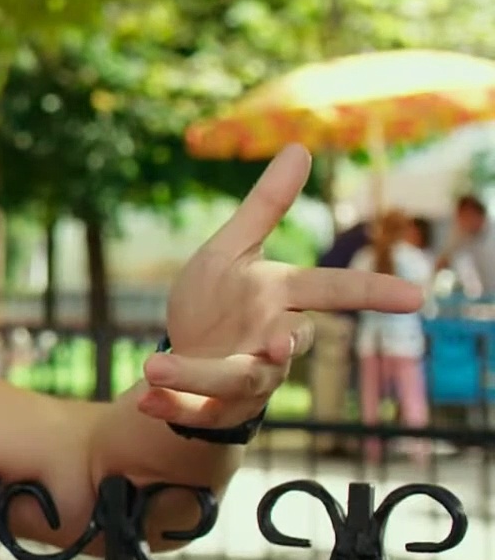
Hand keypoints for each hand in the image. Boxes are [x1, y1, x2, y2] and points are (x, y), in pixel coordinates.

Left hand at [143, 144, 423, 429]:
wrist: (181, 363)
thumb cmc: (216, 303)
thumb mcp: (230, 251)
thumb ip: (264, 207)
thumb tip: (299, 147)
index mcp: (280, 298)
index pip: (332, 290)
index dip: (374, 292)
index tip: (415, 297)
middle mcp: (270, 343)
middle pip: (288, 346)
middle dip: (284, 347)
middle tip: (274, 345)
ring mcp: (242, 379)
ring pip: (235, 380)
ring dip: (197, 375)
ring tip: (155, 367)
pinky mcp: (206, 408)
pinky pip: (191, 412)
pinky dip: (169, 406)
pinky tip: (143, 399)